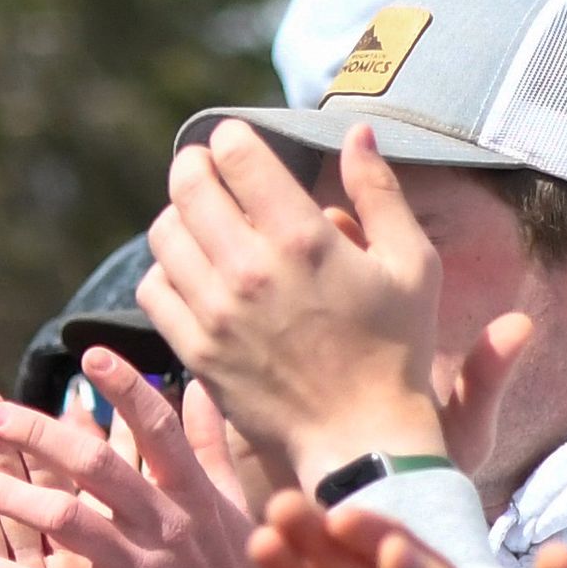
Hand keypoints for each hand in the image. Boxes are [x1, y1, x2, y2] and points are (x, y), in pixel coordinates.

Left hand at [0, 358, 257, 567]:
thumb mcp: (233, 505)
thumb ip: (210, 446)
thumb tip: (200, 386)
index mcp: (194, 496)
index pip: (160, 432)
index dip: (127, 392)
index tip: (90, 356)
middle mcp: (168, 526)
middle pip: (98, 469)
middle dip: (40, 435)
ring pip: (71, 525)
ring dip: (15, 499)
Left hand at [142, 125, 461, 483]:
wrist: (364, 435)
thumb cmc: (399, 350)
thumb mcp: (412, 265)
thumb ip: (382, 193)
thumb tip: (356, 132)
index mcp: (304, 240)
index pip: (236, 155)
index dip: (233, 139)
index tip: (240, 144)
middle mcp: (251, 269)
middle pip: (188, 185)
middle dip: (195, 166)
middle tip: (207, 169)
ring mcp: (216, 310)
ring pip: (165, 233)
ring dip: (179, 216)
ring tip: (201, 222)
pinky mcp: (195, 347)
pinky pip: (153, 287)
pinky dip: (166, 271)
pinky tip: (193, 274)